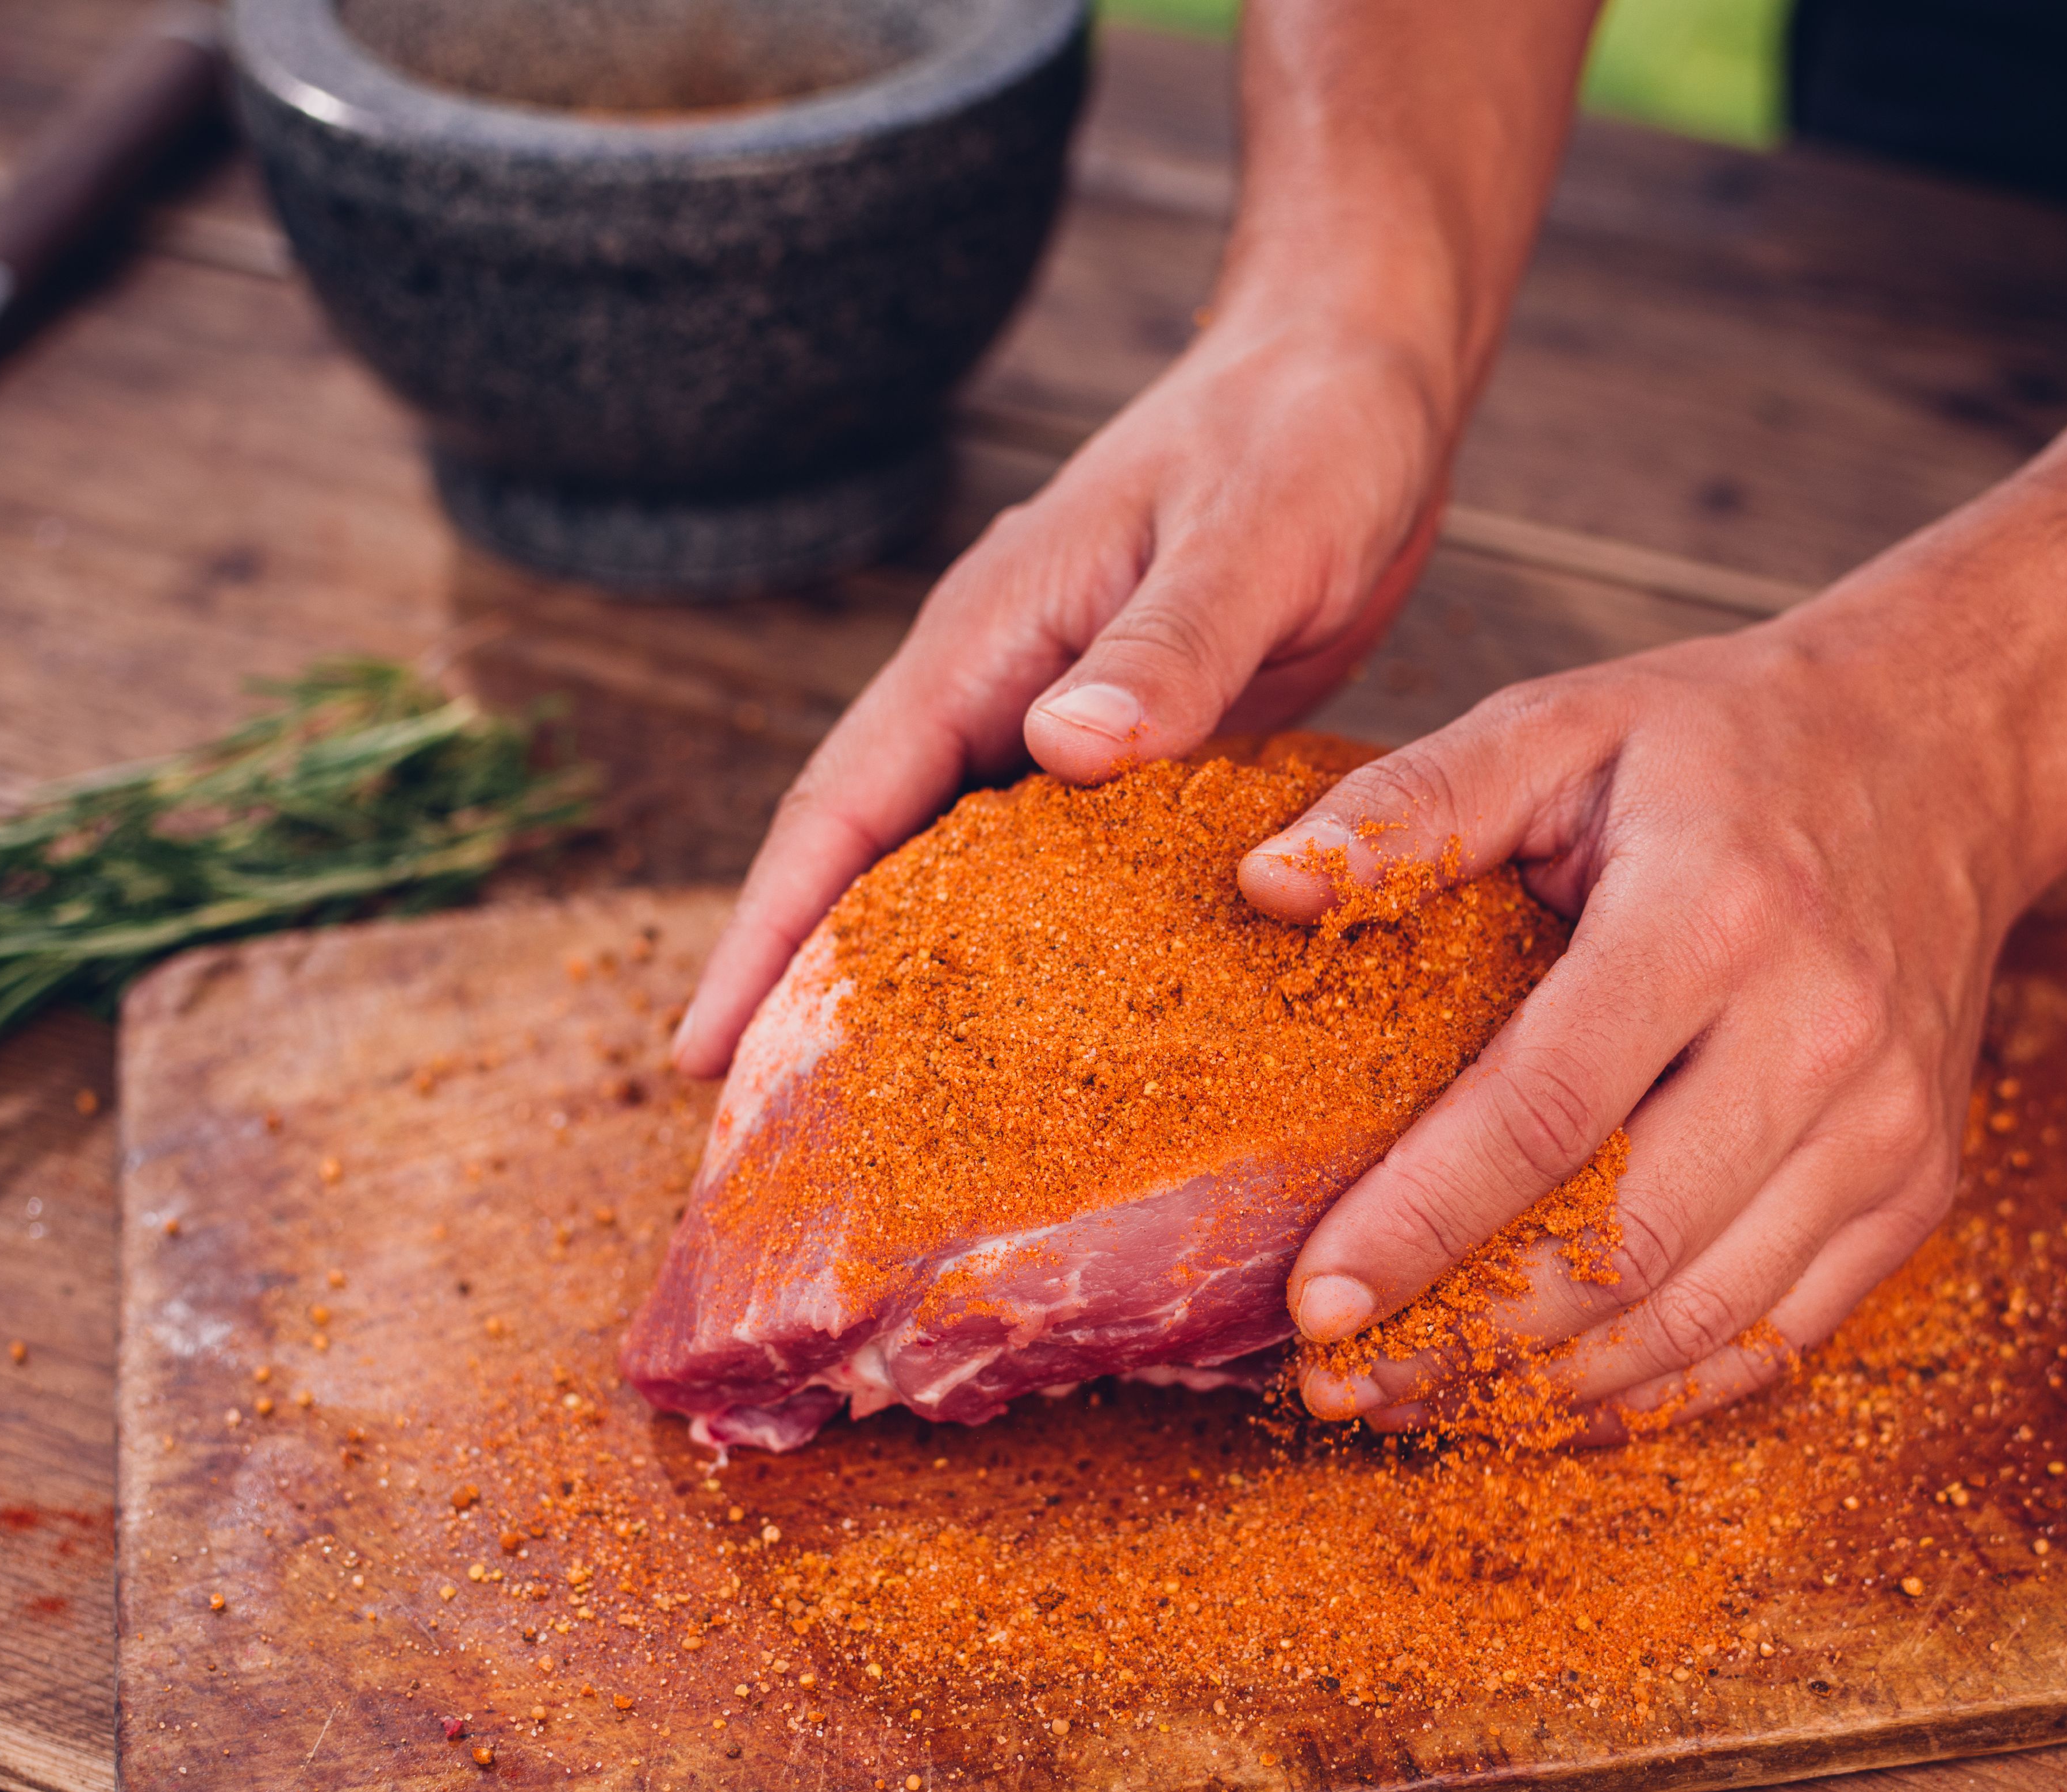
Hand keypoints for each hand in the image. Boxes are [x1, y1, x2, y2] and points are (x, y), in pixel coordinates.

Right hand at [670, 314, 1457, 1076]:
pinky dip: (1029, 953)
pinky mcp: (1132, 753)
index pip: (839, 806)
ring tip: (884, 1125)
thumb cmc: (1308, 439)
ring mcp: (1057, 722)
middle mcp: (1000, 687)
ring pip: (955, 875)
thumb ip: (1165, 649)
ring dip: (911, 984)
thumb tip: (1057, 747)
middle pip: (868, 861)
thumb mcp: (1252, 538)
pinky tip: (1043, 1045)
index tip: (706, 1052)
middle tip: (776, 1137)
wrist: (1360, 379)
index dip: (767, 933)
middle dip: (807, 988)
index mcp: (988, 639)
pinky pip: (1054, 871)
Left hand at [1248, 590, 2066, 1439]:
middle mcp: (1820, 1033)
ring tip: (1411, 1403)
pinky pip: (1777, 1335)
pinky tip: (1547, 1401)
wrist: (1944, 755)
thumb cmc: (1725, 746)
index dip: (1421, 1222)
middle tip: (1334, 1382)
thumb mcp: (1561, 722)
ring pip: (1699, 1316)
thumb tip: (1262, 889)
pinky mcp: (1916, 1188)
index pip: (1547, 1110)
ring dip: (1545, 1387)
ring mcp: (1885, 1126)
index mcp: (1718, 913)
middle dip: (1466, 1336)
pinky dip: (1658, 1391)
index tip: (1313, 1303)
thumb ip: (1412, 803)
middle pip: (1625, 1242)